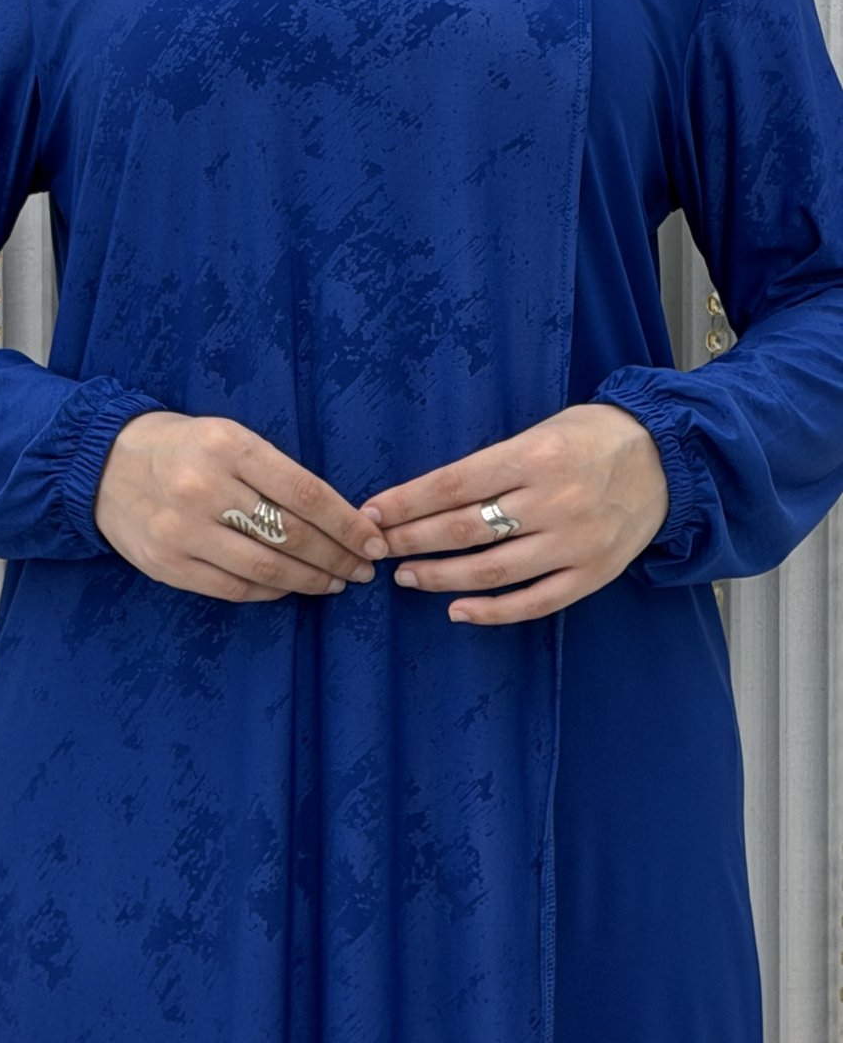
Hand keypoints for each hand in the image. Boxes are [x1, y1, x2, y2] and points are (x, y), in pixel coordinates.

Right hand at [94, 412, 388, 600]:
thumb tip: (339, 516)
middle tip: (363, 568)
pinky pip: (233, 587)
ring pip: (265, 567)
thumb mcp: (229, 436)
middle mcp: (205, 487)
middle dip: (337, 557)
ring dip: (310, 580)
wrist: (102, 463)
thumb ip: (275, 471)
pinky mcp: (166, 565)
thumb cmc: (182, 447)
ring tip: (336, 582)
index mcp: (229, 446)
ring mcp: (182, 530)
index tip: (373, 541)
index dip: (346, 523)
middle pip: (289, 534)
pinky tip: (292, 587)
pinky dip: (271, 591)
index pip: (304, 492)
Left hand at [358, 403, 670, 624]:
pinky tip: (456, 611)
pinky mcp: (593, 574)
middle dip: (410, 540)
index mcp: (535, 456)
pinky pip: (534, 603)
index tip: (370, 513)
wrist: (670, 458)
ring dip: (439, 577)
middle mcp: (553, 501)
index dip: (405, 503)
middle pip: (463, 530)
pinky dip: (491, 612)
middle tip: (376, 547)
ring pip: (491, 571)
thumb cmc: (594, 437)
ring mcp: (575, 543)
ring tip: (405, 576)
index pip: (452, 484)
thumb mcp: (542, 429)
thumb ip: (494, 463)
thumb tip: (428, 495)